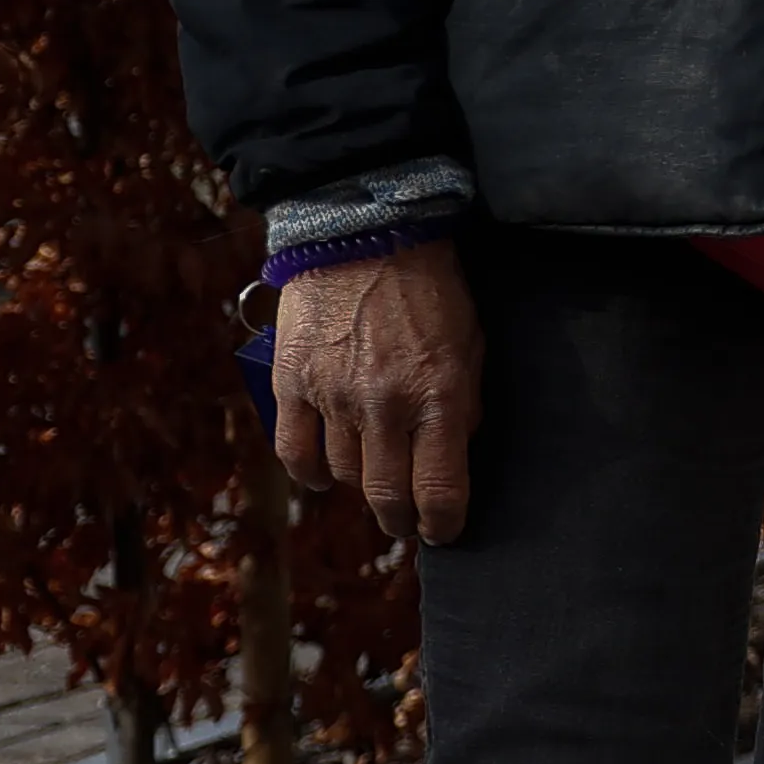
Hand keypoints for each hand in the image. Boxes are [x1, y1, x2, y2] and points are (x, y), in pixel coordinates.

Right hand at [273, 243, 481, 546]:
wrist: (365, 232)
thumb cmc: (430, 288)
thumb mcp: (471, 344)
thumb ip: (463, 402)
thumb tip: (454, 451)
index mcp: (439, 396)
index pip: (439, 488)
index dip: (442, 522)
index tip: (444, 532)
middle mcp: (385, 405)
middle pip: (386, 493)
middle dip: (400, 519)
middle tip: (407, 523)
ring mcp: (333, 396)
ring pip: (342, 474)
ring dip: (359, 488)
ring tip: (372, 484)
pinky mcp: (291, 382)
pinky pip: (294, 450)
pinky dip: (309, 473)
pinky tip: (323, 476)